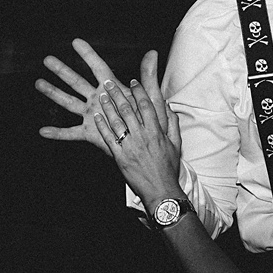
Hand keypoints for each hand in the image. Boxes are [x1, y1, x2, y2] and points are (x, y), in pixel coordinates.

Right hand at [37, 42, 173, 155]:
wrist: (147, 144)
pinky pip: (70, 132)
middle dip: (62, 70)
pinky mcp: (90, 133)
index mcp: (112, 88)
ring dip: (53, 93)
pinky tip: (43, 131)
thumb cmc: (149, 119)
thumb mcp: (149, 97)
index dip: (88, 54)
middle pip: (76, 81)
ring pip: (69, 102)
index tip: (76, 42)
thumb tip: (153, 53)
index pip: (98, 67)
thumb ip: (148, 75)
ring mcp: (92, 115)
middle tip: (47, 59)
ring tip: (39, 83)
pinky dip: (57, 133)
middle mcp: (98, 99)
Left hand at [88, 46, 185, 207]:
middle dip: (118, 93)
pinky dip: (102, 126)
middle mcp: (142, 136)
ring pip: (116, 121)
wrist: (160, 190)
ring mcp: (130, 146)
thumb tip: (169, 108)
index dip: (139, 91)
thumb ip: (172, 124)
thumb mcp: (175, 144)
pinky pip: (108, 138)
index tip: (133, 82)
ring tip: (101, 95)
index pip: (146, 105)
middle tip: (109, 83)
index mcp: (156, 131)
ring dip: (108, 107)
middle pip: (128, 109)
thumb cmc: (168, 168)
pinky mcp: (120, 156)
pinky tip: (96, 117)